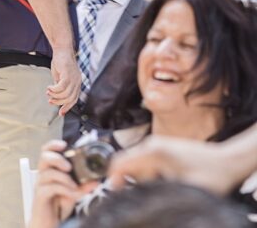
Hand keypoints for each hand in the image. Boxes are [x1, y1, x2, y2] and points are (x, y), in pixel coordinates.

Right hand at [28, 140, 96, 227]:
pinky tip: (71, 194)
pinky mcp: (40, 196)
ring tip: (74, 185)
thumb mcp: (73, 193)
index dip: (53, 145)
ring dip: (63, 178)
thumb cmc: (59, 205)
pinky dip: (63, 189)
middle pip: (44, 157)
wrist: (49, 222)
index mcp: (50, 170)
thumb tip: (96, 180)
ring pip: (47, 173)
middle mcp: (43, 175)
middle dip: (57, 158)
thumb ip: (83, 186)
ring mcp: (40, 185)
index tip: (64, 144)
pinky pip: (49, 188)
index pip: (47, 151)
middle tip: (68, 167)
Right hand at [46, 49, 81, 115]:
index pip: (74, 99)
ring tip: (48, 93)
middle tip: (50, 101)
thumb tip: (55, 96)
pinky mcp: (68, 74)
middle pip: (70, 98)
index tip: (60, 113)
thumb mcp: (60, 76)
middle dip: (59, 102)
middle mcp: (78, 82)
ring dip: (55, 96)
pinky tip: (49, 88)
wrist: (62, 49)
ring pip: (66, 94)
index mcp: (77, 83)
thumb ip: (60, 86)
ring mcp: (74, 78)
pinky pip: (62, 87)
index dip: (67, 107)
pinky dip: (54, 90)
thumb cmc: (60, 62)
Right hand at [107, 136, 236, 194]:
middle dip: (130, 181)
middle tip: (144, 195)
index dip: (112, 180)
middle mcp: (152, 145)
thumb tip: (138, 197)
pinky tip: (165, 182)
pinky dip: (150, 175)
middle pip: (126, 164)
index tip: (116, 195)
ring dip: (142, 179)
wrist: (229, 161)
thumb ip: (156, 190)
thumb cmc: (212, 173)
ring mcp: (157, 145)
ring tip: (161, 188)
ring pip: (137, 164)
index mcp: (153, 151)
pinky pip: (147, 163)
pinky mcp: (163, 149)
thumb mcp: (182, 187)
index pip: (119, 162)